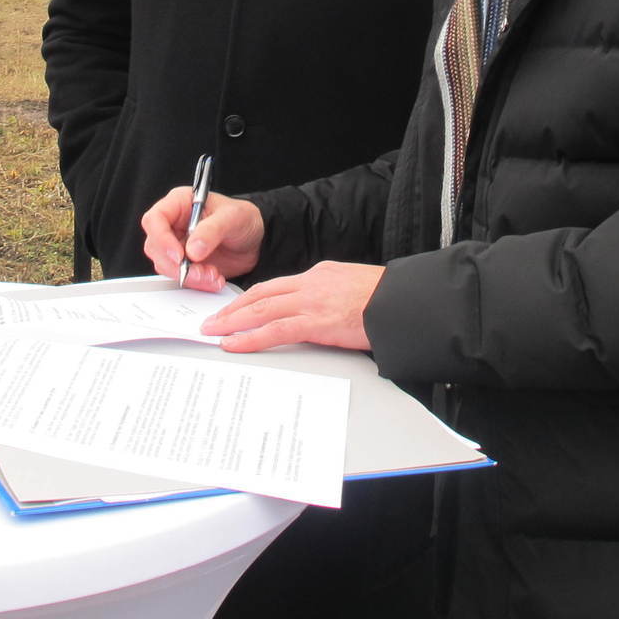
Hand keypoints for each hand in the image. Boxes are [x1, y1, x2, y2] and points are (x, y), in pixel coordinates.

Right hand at [141, 188, 263, 290]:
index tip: (179, 255)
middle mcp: (174, 224)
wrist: (257, 241)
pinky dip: (195, 282)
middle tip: (201, 272)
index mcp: (180, 203)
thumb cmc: (244, 219)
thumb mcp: (233, 218)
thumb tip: (192, 250)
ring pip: (165, 264)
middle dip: (177, 264)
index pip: (155, 218)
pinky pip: (179, 276)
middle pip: (155, 246)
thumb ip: (212, 231)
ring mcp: (177, 244)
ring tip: (213, 276)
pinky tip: (214, 279)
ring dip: (188, 276)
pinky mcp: (184, 263)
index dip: (161, 238)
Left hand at [199, 262, 382, 351]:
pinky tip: (234, 344)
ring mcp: (313, 301)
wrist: (405, 302)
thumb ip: (331, 297)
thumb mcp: (353, 288)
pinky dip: (250, 337)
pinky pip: (275, 330)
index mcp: (320, 274)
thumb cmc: (387, 299)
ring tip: (213, 332)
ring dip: (233, 322)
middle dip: (234, 309)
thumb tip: (321, 313)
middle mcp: (311, 283)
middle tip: (212, 320)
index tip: (235, 308)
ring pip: (262, 309)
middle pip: (262, 294)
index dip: (251, 298)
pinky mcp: (318, 322)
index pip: (276, 286)